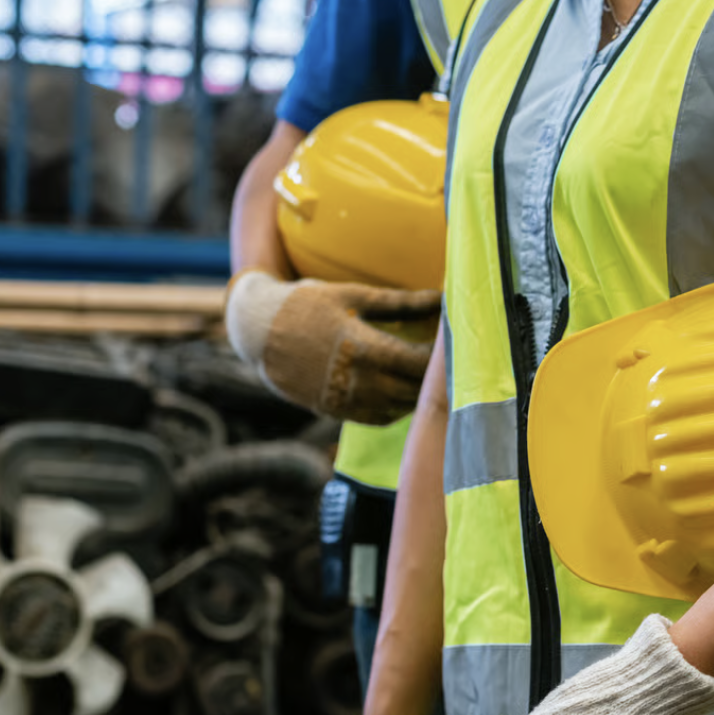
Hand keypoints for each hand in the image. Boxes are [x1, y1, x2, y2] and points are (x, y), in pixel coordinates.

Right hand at [224, 269, 440, 424]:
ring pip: (401, 409)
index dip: (443, 359)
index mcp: (364, 347)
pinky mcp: (337, 412)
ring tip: (434, 378)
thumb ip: (402, 303)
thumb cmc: (307, 305)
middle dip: (436, 380)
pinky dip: (400, 408)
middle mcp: (357, 380)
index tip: (457, 347)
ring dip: (421, 396)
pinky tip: (407, 390)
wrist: (256, 331)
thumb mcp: (353, 295)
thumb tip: (443, 298)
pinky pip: (381, 418)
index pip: (420, 363)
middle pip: (415, 390)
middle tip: (455, 365)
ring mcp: (345, 401)